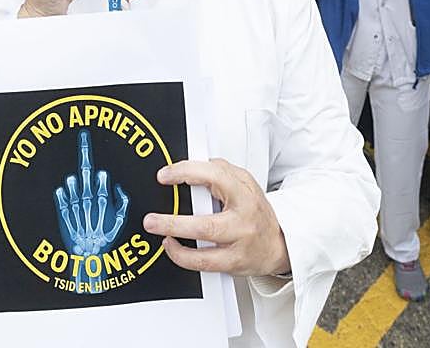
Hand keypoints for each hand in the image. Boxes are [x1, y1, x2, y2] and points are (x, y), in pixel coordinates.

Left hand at [57, 129, 128, 292]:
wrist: (88, 261)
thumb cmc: (105, 242)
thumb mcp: (121, 223)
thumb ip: (122, 203)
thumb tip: (118, 188)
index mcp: (104, 205)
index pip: (102, 182)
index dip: (100, 173)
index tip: (100, 166)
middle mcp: (89, 206)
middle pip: (87, 177)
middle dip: (85, 156)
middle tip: (83, 138)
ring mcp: (75, 212)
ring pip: (73, 189)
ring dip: (73, 181)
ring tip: (73, 175)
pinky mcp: (64, 219)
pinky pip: (61, 204)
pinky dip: (61, 196)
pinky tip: (62, 188)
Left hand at [143, 158, 288, 276]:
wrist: (277, 244)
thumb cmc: (256, 212)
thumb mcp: (245, 183)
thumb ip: (222, 172)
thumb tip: (193, 166)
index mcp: (245, 194)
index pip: (215, 177)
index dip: (187, 173)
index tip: (165, 175)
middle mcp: (243, 220)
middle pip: (206, 224)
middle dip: (174, 223)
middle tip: (151, 219)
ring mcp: (238, 244)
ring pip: (203, 250)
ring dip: (175, 241)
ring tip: (156, 229)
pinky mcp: (233, 263)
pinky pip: (203, 263)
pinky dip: (182, 256)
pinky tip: (171, 246)